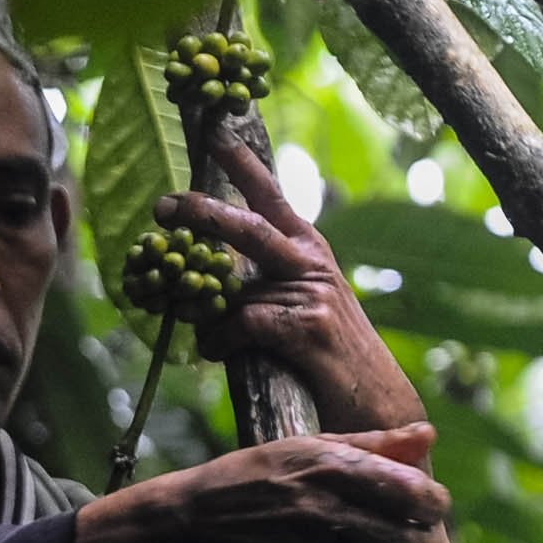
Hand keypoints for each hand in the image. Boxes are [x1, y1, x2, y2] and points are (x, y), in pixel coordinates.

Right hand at [73, 427, 461, 542]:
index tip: (429, 502)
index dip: (433, 502)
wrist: (195, 523)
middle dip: (416, 538)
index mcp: (331, 467)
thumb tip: (428, 436)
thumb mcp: (310, 445)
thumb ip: (376, 444)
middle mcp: (323, 511)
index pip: (413, 494)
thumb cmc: (257, 476)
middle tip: (407, 531)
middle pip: (406, 541)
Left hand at [161, 143, 426, 437]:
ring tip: (197, 328)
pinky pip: (241, 324)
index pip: (272, 196)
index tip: (215, 133)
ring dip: (203, 312)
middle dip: (201, 212)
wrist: (380, 409)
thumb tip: (207, 284)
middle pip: (248, 226)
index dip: (243, 164)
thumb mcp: (300, 308)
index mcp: (309, 250)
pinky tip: (217, 352)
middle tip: (162, 204)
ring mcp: (312, 293)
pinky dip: (218, 340)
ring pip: (235, 290)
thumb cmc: (330, 362)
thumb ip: (263, 287)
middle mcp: (312, 262)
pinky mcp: (307, 328)